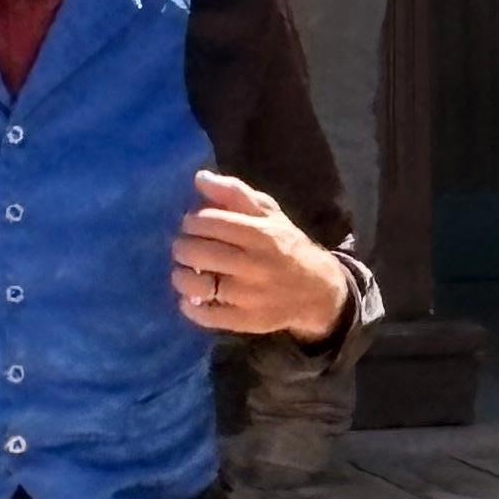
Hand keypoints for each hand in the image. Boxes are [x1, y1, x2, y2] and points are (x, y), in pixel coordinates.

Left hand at [172, 172, 354, 343]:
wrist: (317, 291)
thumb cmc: (287, 246)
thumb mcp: (270, 213)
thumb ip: (235, 193)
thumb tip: (200, 178)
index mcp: (261, 234)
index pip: (208, 221)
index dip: (191, 221)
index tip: (193, 224)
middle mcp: (254, 265)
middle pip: (196, 251)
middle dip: (182, 246)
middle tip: (186, 247)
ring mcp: (248, 296)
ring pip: (196, 284)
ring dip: (181, 275)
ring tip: (185, 271)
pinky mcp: (245, 320)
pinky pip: (205, 315)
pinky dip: (189, 305)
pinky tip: (191, 297)